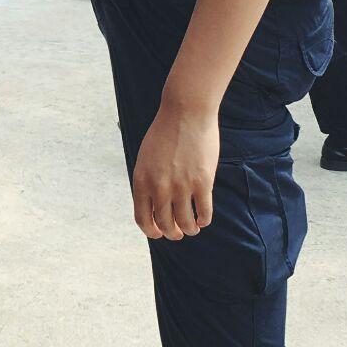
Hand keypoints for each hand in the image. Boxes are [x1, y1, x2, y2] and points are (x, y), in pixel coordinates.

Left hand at [131, 99, 219, 240]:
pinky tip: (204, 219)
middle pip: (165, 224)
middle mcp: (160, 187)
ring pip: (185, 222)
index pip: (142, 219)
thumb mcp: (146, 158)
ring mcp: (182, 186)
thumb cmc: (165, 133)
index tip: (159, 233)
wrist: (185, 112)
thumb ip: (148, 181)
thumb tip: (154, 205)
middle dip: (172, 233)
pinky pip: (204, 212)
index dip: (152, 231)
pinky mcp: (203, 182)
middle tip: (178, 233)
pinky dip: (204, 220)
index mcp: (142, 181)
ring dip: (189, 229)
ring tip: (192, 228)